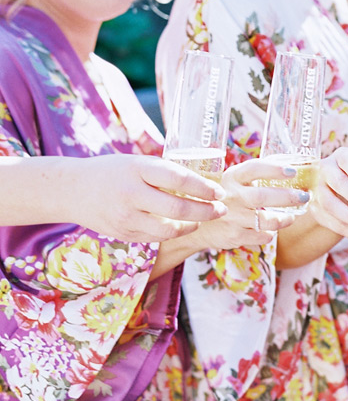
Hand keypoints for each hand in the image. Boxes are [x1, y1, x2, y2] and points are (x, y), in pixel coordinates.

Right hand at [63, 155, 226, 241]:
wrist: (73, 190)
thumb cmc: (115, 172)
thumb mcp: (139, 162)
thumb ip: (165, 172)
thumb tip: (205, 181)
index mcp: (138, 169)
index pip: (179, 179)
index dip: (204, 188)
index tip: (220, 191)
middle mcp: (131, 194)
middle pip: (178, 209)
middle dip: (206, 211)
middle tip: (221, 209)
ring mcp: (126, 217)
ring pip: (170, 229)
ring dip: (193, 225)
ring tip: (205, 217)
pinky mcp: (124, 234)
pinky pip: (157, 237)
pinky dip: (176, 232)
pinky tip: (186, 225)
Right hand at [219, 157, 309, 233]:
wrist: (199, 224)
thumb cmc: (226, 197)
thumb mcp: (234, 181)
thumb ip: (255, 175)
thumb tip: (292, 168)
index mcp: (232, 177)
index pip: (254, 169)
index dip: (274, 169)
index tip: (292, 171)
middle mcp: (230, 196)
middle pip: (262, 197)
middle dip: (288, 197)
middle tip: (304, 196)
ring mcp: (231, 218)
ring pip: (265, 220)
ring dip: (284, 219)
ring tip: (292, 217)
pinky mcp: (234, 236)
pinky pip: (262, 236)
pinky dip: (271, 233)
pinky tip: (272, 229)